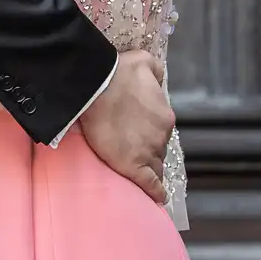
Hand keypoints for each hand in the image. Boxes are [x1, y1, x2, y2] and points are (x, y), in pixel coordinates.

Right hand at [78, 51, 173, 205]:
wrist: (96, 87)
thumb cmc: (117, 72)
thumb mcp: (144, 61)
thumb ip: (156, 71)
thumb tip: (158, 80)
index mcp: (164, 116)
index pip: (160, 133)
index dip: (150, 136)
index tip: (141, 138)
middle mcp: (161, 135)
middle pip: (157, 149)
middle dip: (148, 151)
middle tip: (132, 150)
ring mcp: (149, 152)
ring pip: (154, 165)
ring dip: (148, 168)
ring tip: (139, 173)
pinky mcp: (134, 166)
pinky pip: (151, 184)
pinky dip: (155, 192)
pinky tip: (157, 198)